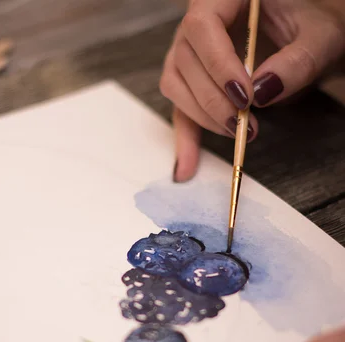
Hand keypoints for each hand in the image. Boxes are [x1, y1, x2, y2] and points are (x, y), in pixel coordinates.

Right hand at [160, 0, 344, 181]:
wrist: (310, 34)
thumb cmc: (315, 26)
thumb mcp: (319, 38)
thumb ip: (297, 61)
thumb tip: (262, 92)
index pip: (202, 25)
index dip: (217, 63)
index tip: (244, 96)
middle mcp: (201, 18)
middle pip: (185, 59)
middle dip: (212, 99)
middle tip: (243, 124)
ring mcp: (192, 50)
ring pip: (176, 84)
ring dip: (201, 116)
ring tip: (236, 133)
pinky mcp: (193, 79)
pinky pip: (180, 107)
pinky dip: (185, 137)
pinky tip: (187, 167)